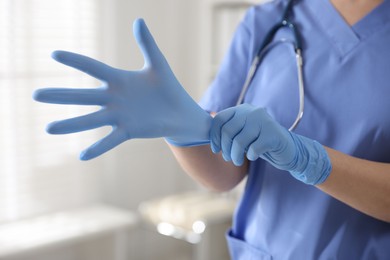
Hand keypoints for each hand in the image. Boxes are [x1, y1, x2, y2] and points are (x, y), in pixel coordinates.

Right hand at [33, 19, 210, 159]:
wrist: (181, 112)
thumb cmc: (169, 88)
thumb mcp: (157, 64)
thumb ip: (147, 44)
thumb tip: (139, 20)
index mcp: (119, 80)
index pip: (93, 68)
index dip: (75, 61)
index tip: (54, 54)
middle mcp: (114, 99)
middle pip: (83, 96)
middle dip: (60, 95)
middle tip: (36, 94)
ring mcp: (120, 116)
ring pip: (91, 120)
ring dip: (71, 124)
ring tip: (49, 128)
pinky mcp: (130, 130)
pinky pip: (111, 140)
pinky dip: (98, 147)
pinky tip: (82, 156)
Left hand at [210, 104, 330, 184]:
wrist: (287, 149)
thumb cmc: (259, 142)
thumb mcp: (241, 134)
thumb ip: (227, 131)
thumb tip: (204, 136)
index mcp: (242, 110)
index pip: (220, 119)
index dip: (214, 136)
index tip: (215, 149)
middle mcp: (252, 112)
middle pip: (228, 131)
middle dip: (225, 148)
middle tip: (228, 158)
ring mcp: (263, 122)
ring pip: (239, 141)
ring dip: (235, 155)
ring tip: (236, 161)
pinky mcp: (273, 135)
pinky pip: (253, 148)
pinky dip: (250, 156)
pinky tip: (252, 157)